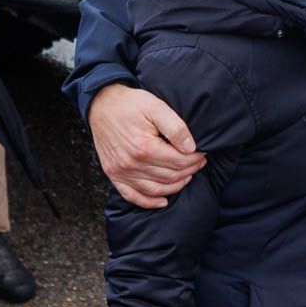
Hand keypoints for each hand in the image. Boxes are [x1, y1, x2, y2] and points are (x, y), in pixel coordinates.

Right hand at [87, 82, 204, 207]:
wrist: (102, 104)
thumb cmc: (130, 104)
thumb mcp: (156, 107)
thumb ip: (175, 128)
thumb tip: (191, 148)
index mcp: (144, 147)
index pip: (178, 161)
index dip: (195, 159)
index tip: (202, 154)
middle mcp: (131, 163)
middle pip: (169, 176)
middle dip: (189, 171)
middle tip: (199, 163)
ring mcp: (121, 171)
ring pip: (155, 189)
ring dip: (175, 186)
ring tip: (187, 176)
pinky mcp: (113, 174)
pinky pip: (132, 196)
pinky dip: (149, 202)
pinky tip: (163, 201)